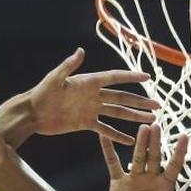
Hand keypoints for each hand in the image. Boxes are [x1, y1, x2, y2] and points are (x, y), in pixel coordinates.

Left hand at [29, 48, 159, 144]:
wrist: (32, 113)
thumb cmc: (41, 93)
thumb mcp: (55, 78)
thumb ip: (69, 66)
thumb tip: (80, 51)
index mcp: (89, 82)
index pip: (114, 77)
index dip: (131, 77)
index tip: (148, 77)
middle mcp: (93, 95)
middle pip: (121, 98)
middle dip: (140, 101)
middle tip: (157, 105)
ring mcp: (91, 109)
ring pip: (117, 113)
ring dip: (133, 117)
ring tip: (151, 120)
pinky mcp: (85, 123)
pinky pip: (105, 130)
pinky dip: (116, 135)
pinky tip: (129, 140)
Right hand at [100, 123, 190, 190]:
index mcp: (165, 188)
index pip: (174, 165)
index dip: (180, 152)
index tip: (185, 135)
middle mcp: (150, 181)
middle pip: (155, 157)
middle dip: (156, 142)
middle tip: (157, 124)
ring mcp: (134, 181)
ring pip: (137, 158)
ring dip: (140, 143)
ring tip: (142, 128)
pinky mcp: (118, 185)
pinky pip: (112, 164)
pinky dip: (108, 150)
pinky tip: (105, 136)